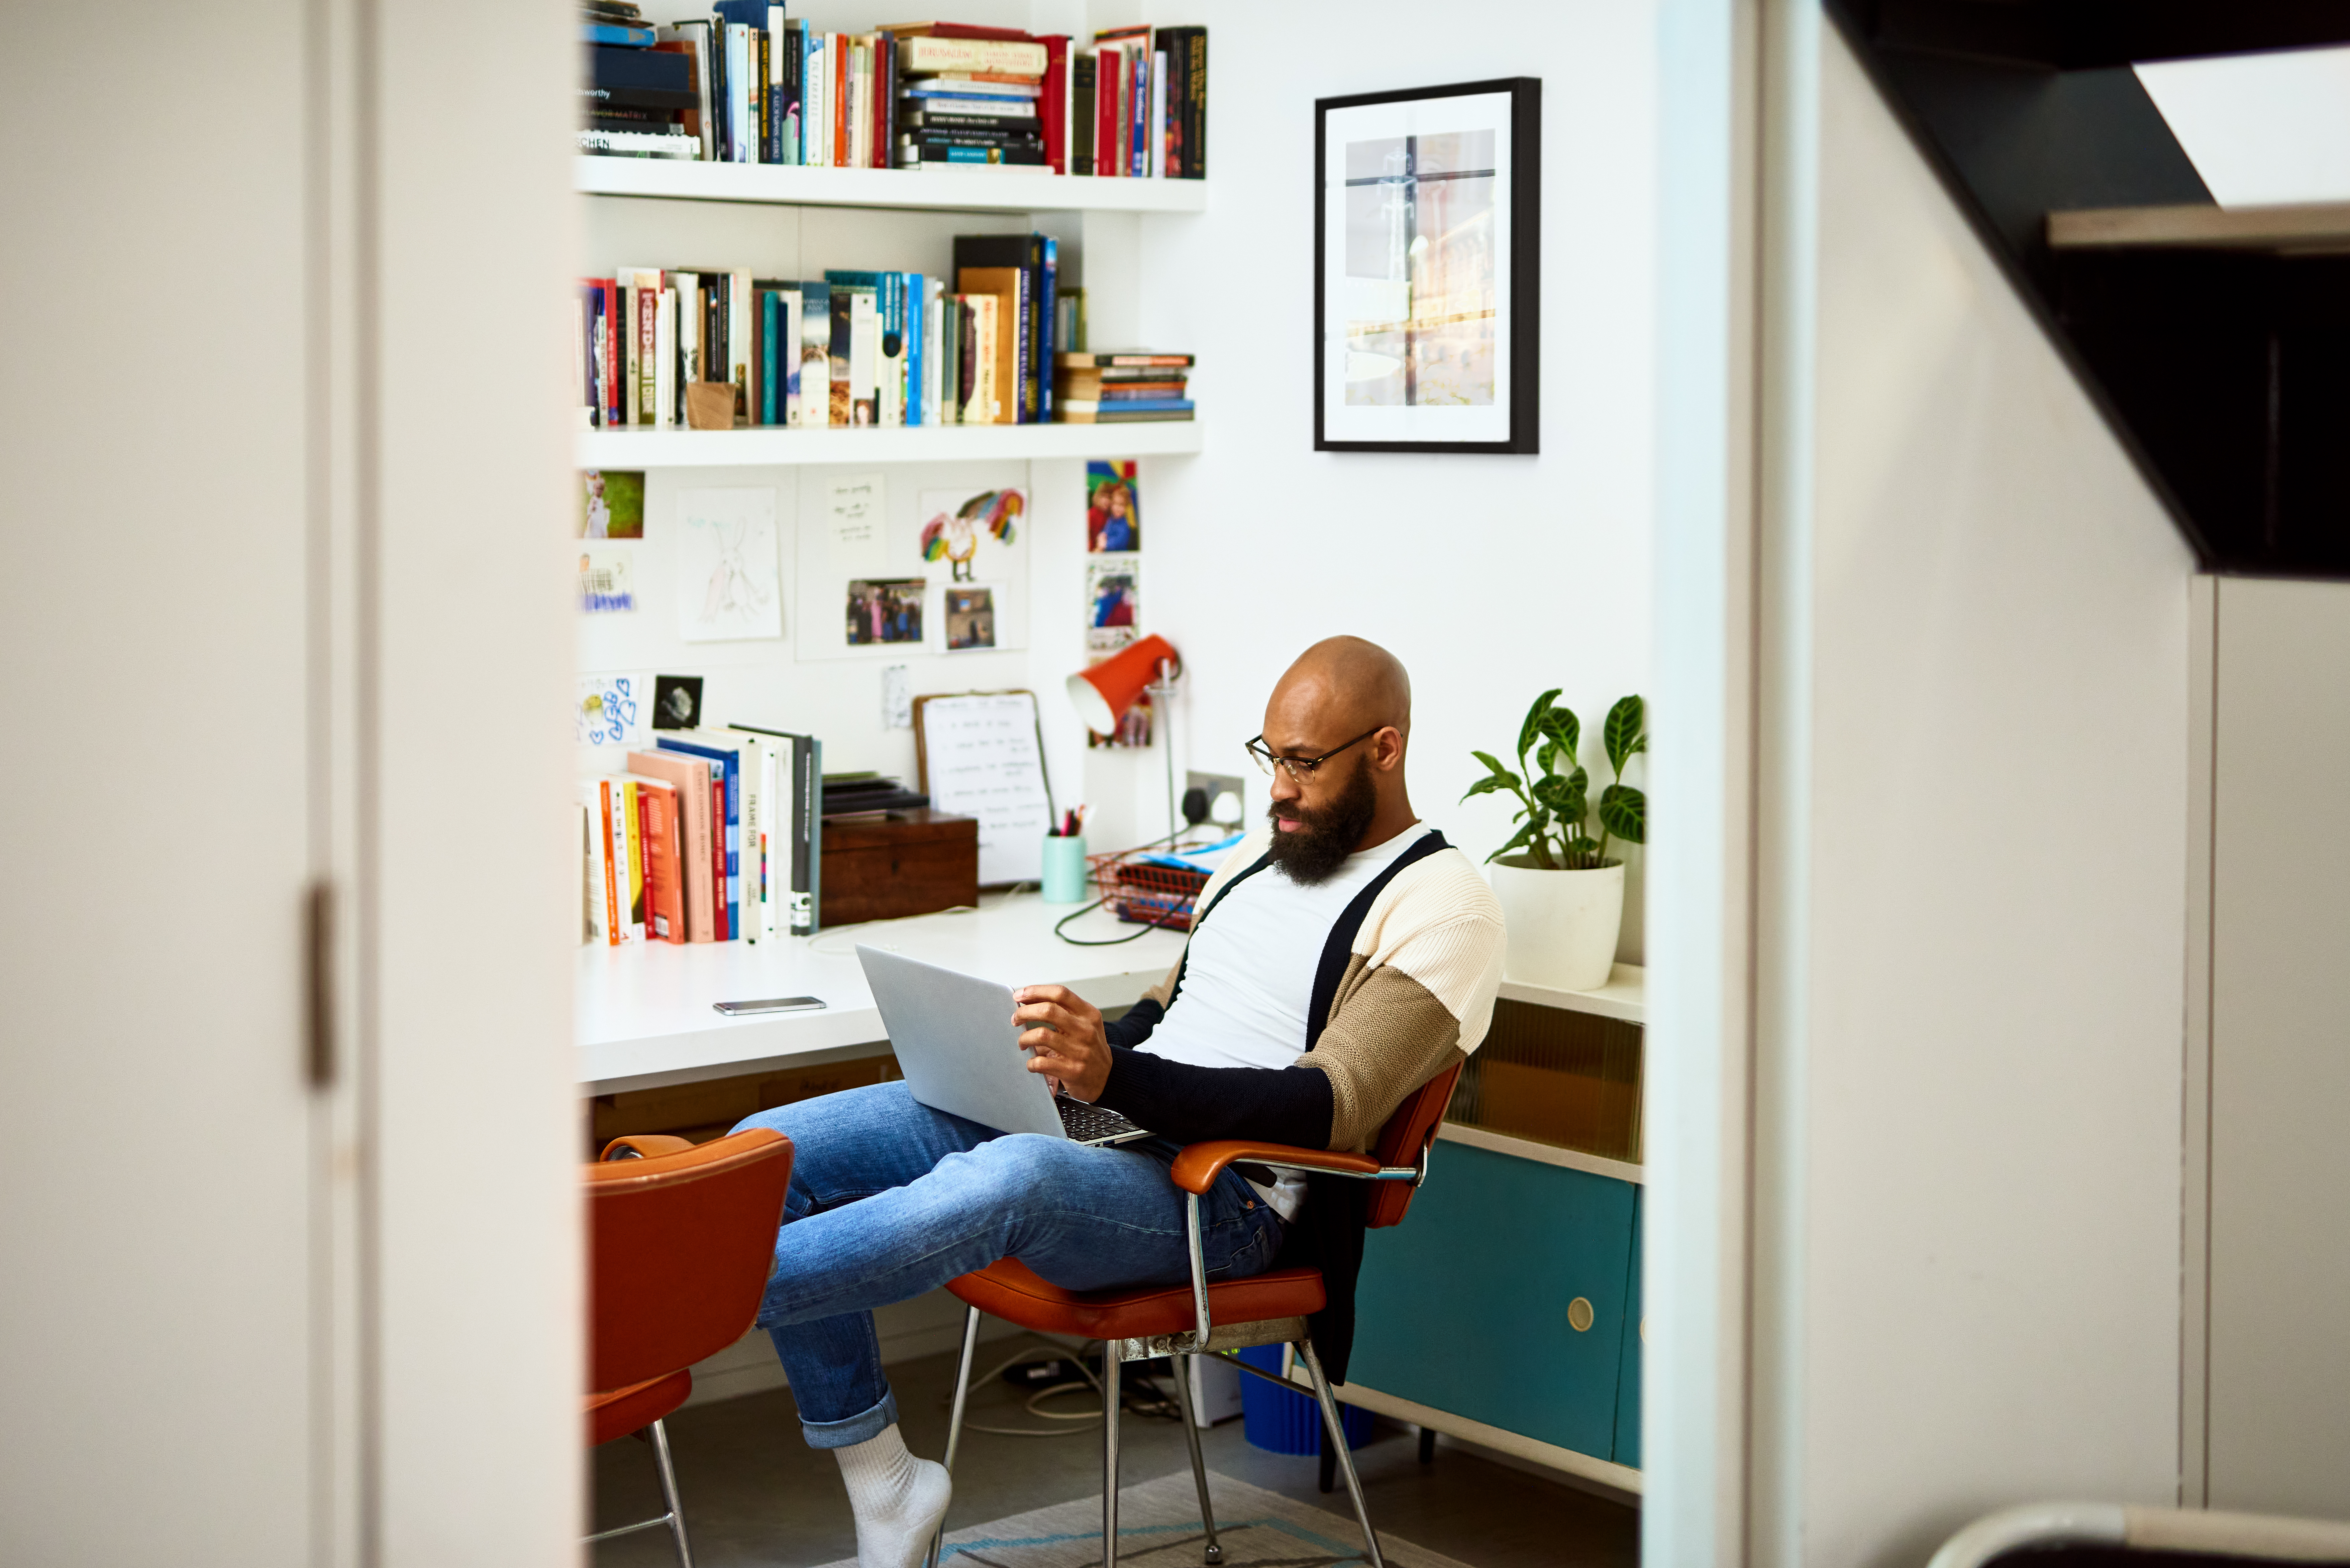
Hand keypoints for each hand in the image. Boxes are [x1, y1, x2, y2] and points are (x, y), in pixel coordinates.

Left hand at [1012, 984, 1111, 1102]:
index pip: (1060, 993)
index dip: (1036, 991)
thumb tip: (1028, 1002)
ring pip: (1041, 1035)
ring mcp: (1080, 1050)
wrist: (1107, 1077)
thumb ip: (1063, 1012)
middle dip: (1024, 1012)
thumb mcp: (1085, 1024)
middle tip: (1016, 1018)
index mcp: (1088, 1014)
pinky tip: (1032, 1063)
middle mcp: (1085, 1030)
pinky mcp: (1072, 1070)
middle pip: (1048, 1010)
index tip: (1020, 996)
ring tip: (1023, 1042)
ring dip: (1024, 1038)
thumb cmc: (1090, 1048)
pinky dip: (1031, 1062)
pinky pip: (1041, 1062)